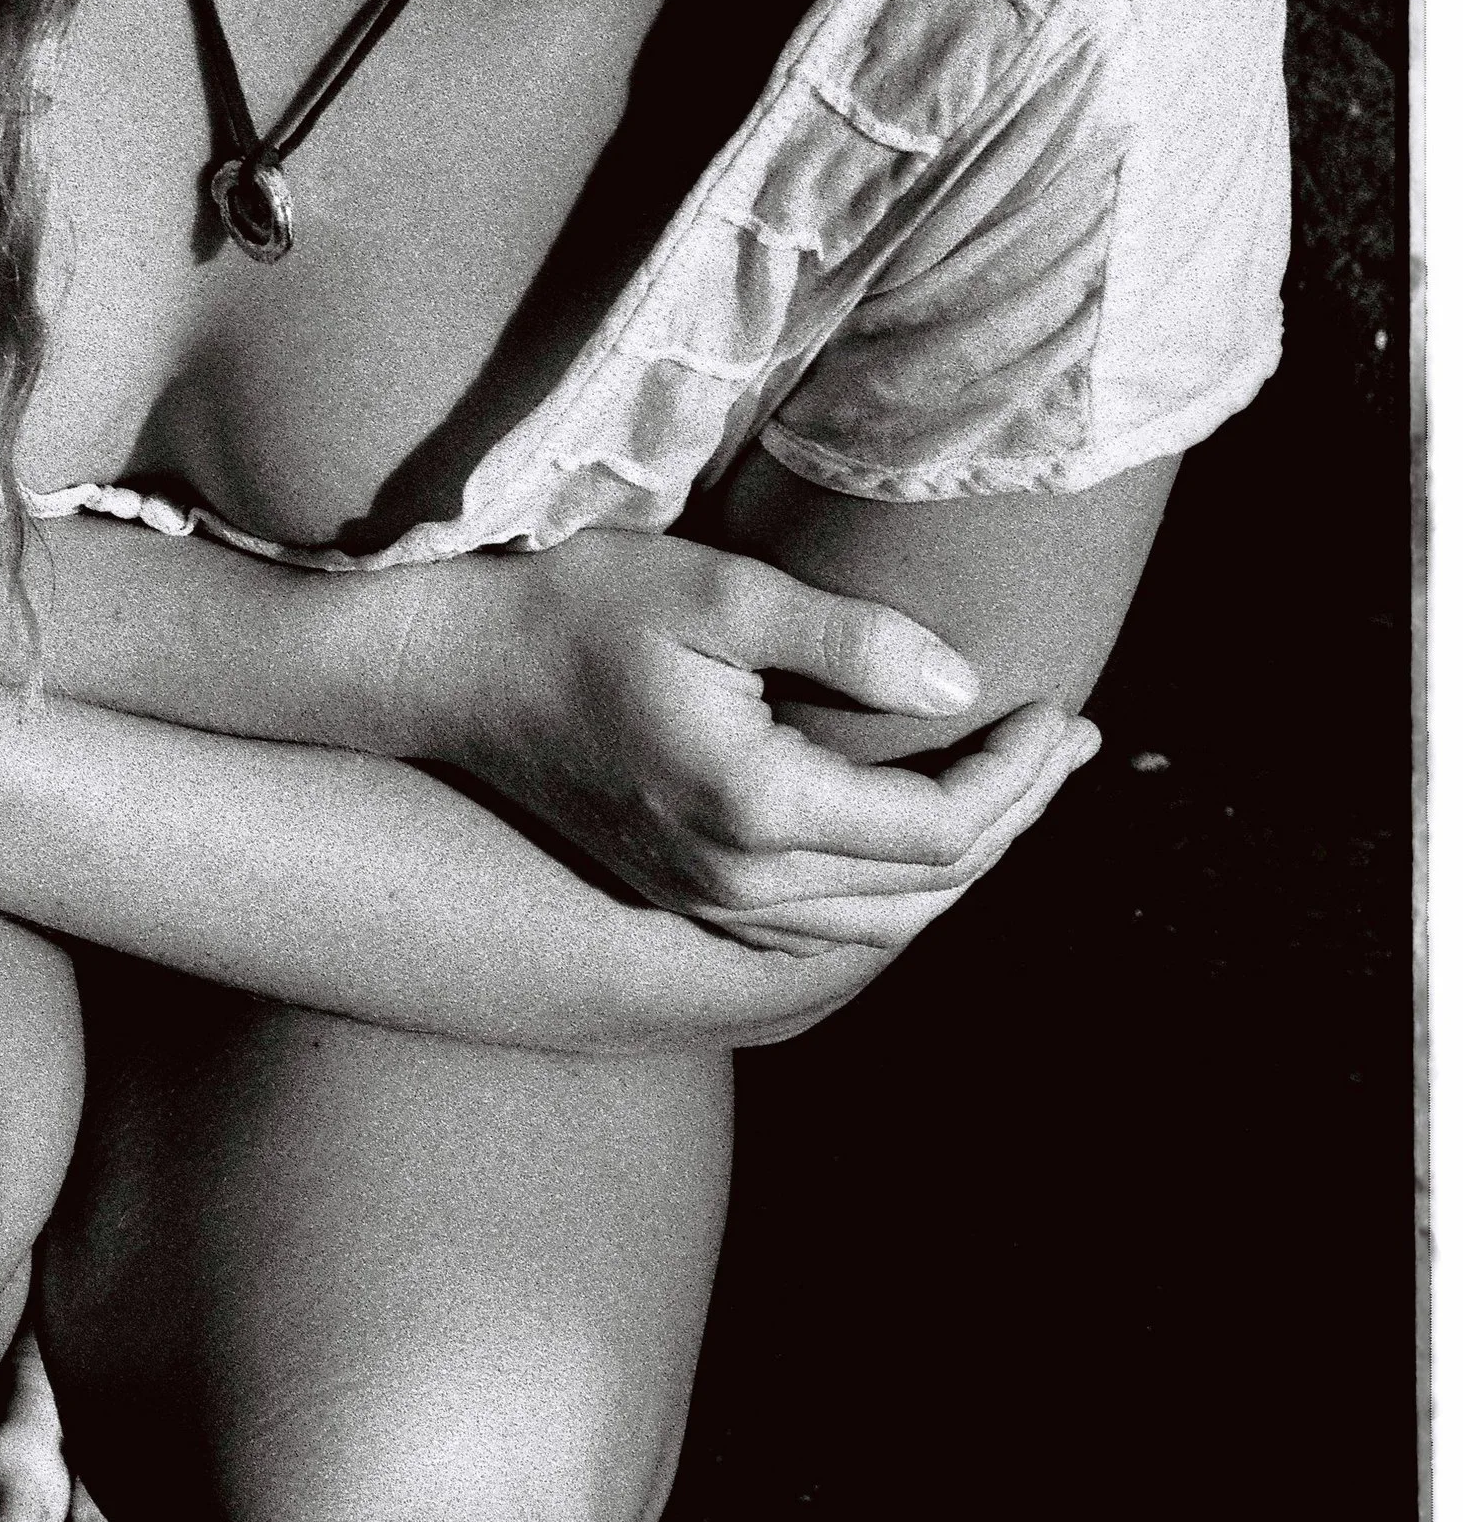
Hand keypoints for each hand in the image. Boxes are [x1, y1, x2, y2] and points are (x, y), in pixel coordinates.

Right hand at [400, 528, 1098, 956]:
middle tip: (1071, 745)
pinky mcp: (684, 894)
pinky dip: (894, 889)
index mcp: (756, 806)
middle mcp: (737, 882)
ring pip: (879, 923)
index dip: (1019, 774)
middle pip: (926, 887)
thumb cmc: (578, 609)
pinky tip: (917, 838)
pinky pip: (824, 928)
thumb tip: (963, 682)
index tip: (1062, 706)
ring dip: (964, 862)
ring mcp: (706, 902)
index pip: (939, 827)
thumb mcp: (718, 593)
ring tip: (1019, 788)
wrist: (451, 669)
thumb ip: (847, 639)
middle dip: (1016, 817)